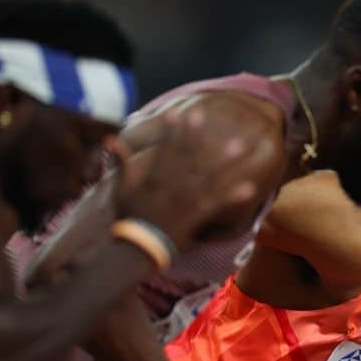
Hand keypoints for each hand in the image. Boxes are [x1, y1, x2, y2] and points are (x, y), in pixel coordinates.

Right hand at [109, 107, 258, 251]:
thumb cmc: (129, 218)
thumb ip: (121, 164)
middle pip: (189, 159)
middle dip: (200, 138)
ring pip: (207, 178)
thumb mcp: (121, 189)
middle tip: (212, 118)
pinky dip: (232, 196)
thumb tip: (110, 138)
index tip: (182, 112)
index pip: (165, 151)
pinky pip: (217, 206)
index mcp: (154, 179)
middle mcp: (171, 187)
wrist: (136, 248)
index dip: (174, 132)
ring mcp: (184, 202)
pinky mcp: (195, 218)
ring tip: (240, 147)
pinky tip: (250, 187)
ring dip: (224, 162)